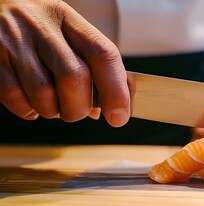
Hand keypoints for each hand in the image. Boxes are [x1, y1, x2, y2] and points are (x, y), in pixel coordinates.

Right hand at [0, 0, 129, 126]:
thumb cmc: (37, 30)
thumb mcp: (65, 35)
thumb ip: (89, 65)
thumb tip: (108, 109)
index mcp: (67, 18)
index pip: (102, 53)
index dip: (116, 90)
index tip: (119, 117)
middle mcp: (39, 25)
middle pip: (75, 77)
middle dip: (80, 107)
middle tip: (76, 111)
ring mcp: (12, 41)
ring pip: (44, 94)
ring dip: (53, 111)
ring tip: (52, 103)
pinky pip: (16, 98)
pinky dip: (29, 110)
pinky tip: (31, 102)